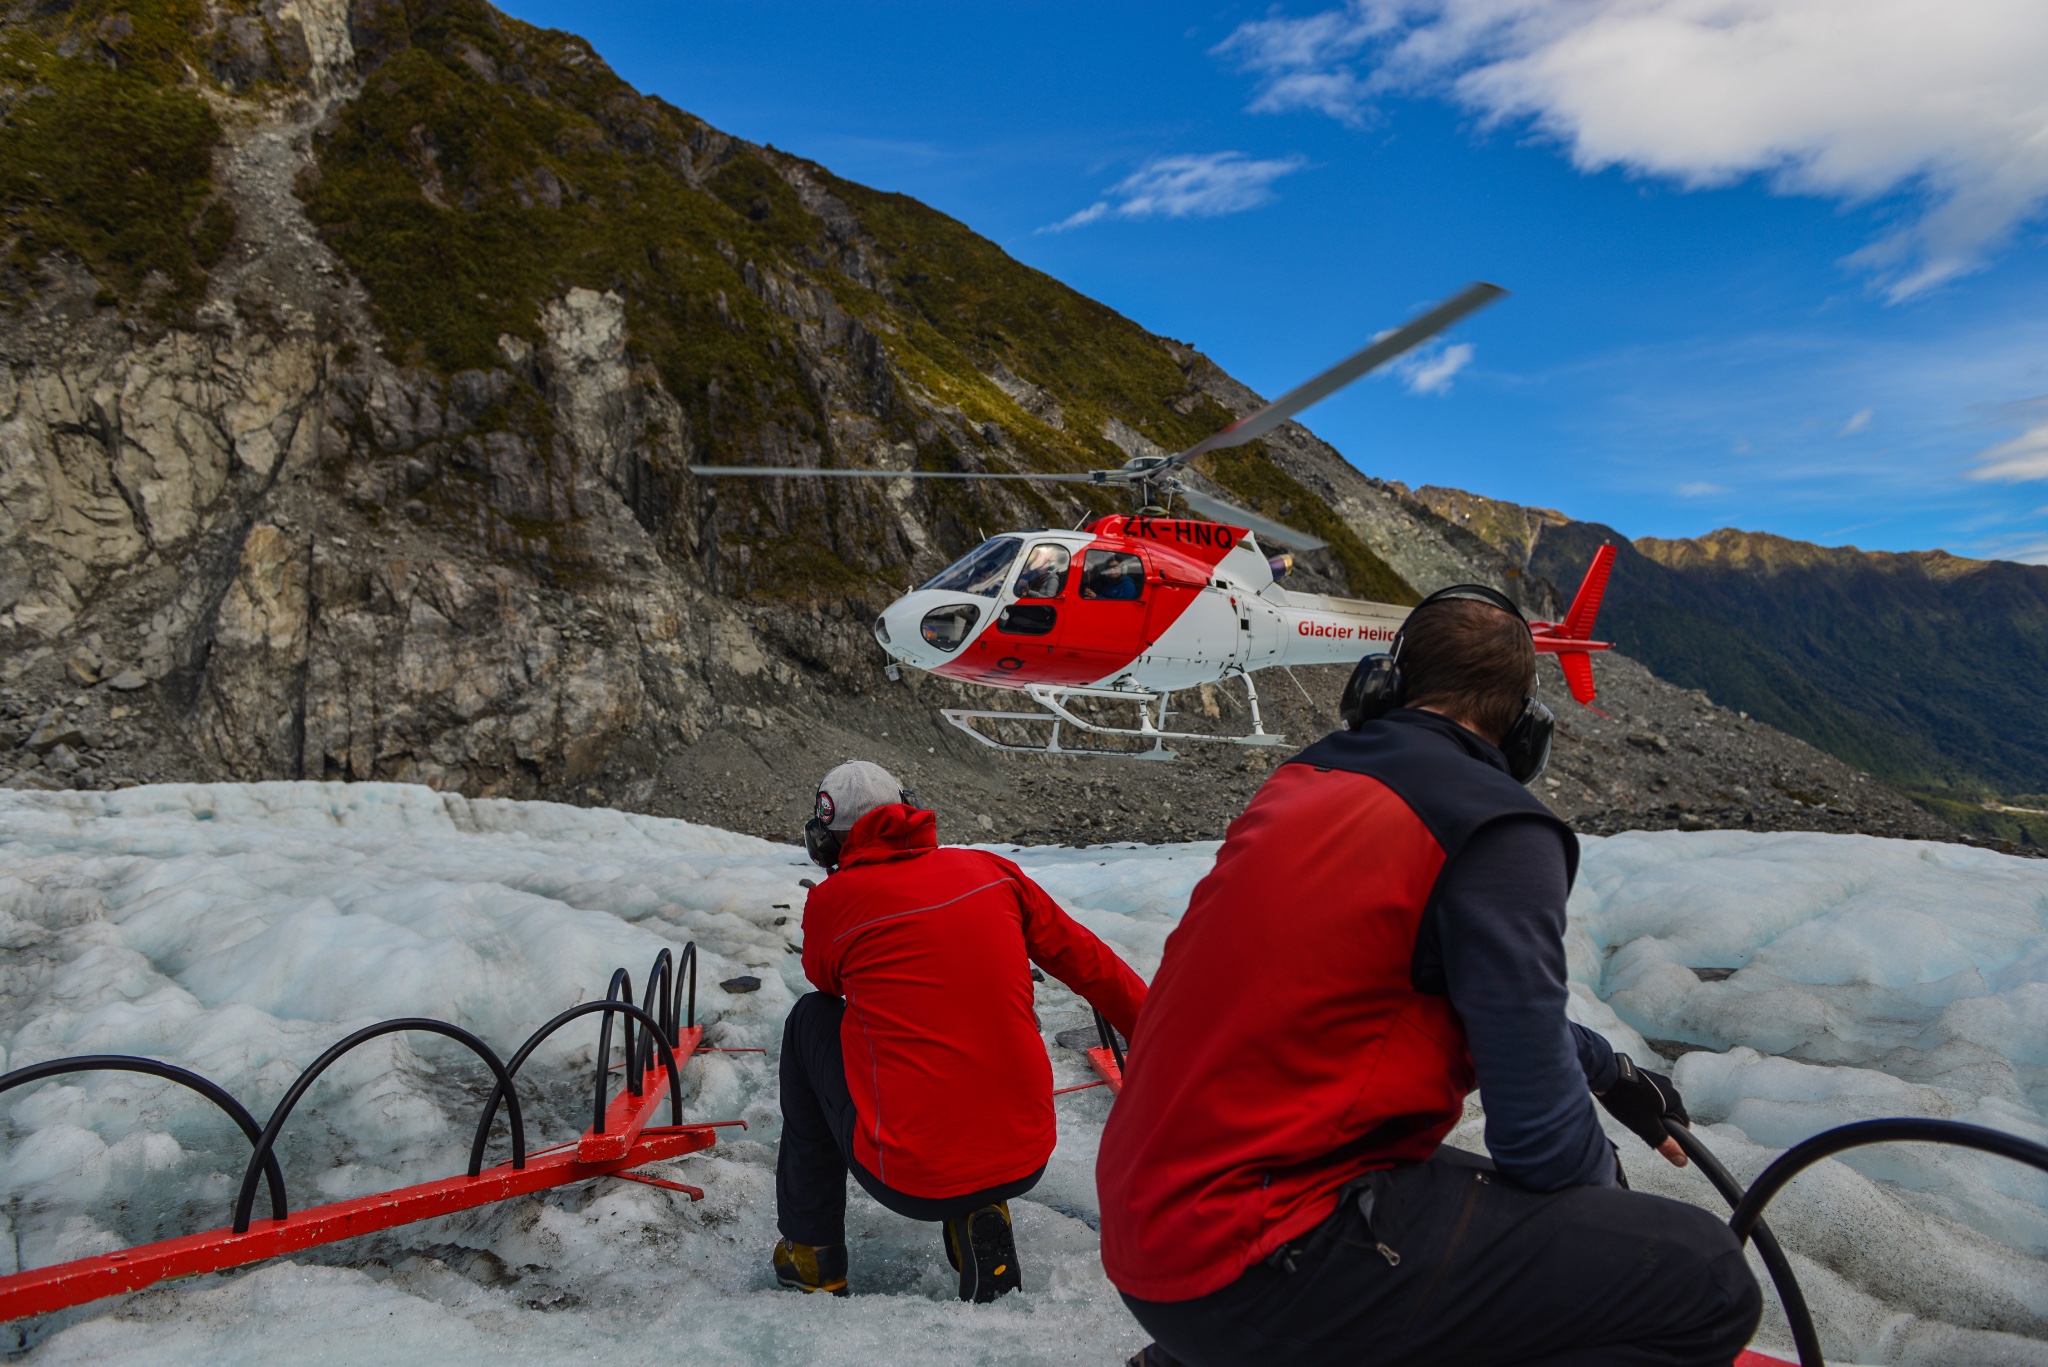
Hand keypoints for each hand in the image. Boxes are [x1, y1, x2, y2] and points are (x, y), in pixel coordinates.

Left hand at [1599, 1053, 1690, 1167]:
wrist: (1606, 1075)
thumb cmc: (1626, 1101)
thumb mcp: (1647, 1128)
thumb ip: (1665, 1144)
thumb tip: (1682, 1160)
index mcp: (1675, 1099)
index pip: (1683, 1123)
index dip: (1673, 1134)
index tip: (1659, 1137)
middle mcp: (1669, 1086)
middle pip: (1669, 1113)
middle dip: (1658, 1123)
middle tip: (1642, 1126)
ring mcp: (1656, 1079)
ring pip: (1657, 1103)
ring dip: (1648, 1111)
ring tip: (1632, 1114)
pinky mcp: (1643, 1075)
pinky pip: (1647, 1093)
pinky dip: (1640, 1101)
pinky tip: (1627, 1104)